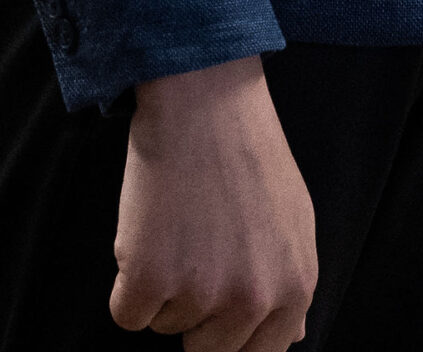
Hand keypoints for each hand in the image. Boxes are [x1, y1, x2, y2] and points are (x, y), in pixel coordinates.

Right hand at [110, 56, 316, 349]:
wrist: (205, 95)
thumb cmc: (247, 149)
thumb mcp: (293, 215)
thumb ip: (290, 281)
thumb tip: (293, 336)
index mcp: (295, 287)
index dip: (230, 332)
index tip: (215, 309)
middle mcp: (253, 298)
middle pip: (207, 350)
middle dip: (195, 309)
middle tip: (199, 243)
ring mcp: (201, 292)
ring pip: (165, 326)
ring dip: (164, 285)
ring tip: (182, 220)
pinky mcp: (151, 280)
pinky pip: (127, 314)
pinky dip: (128, 278)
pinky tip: (151, 226)